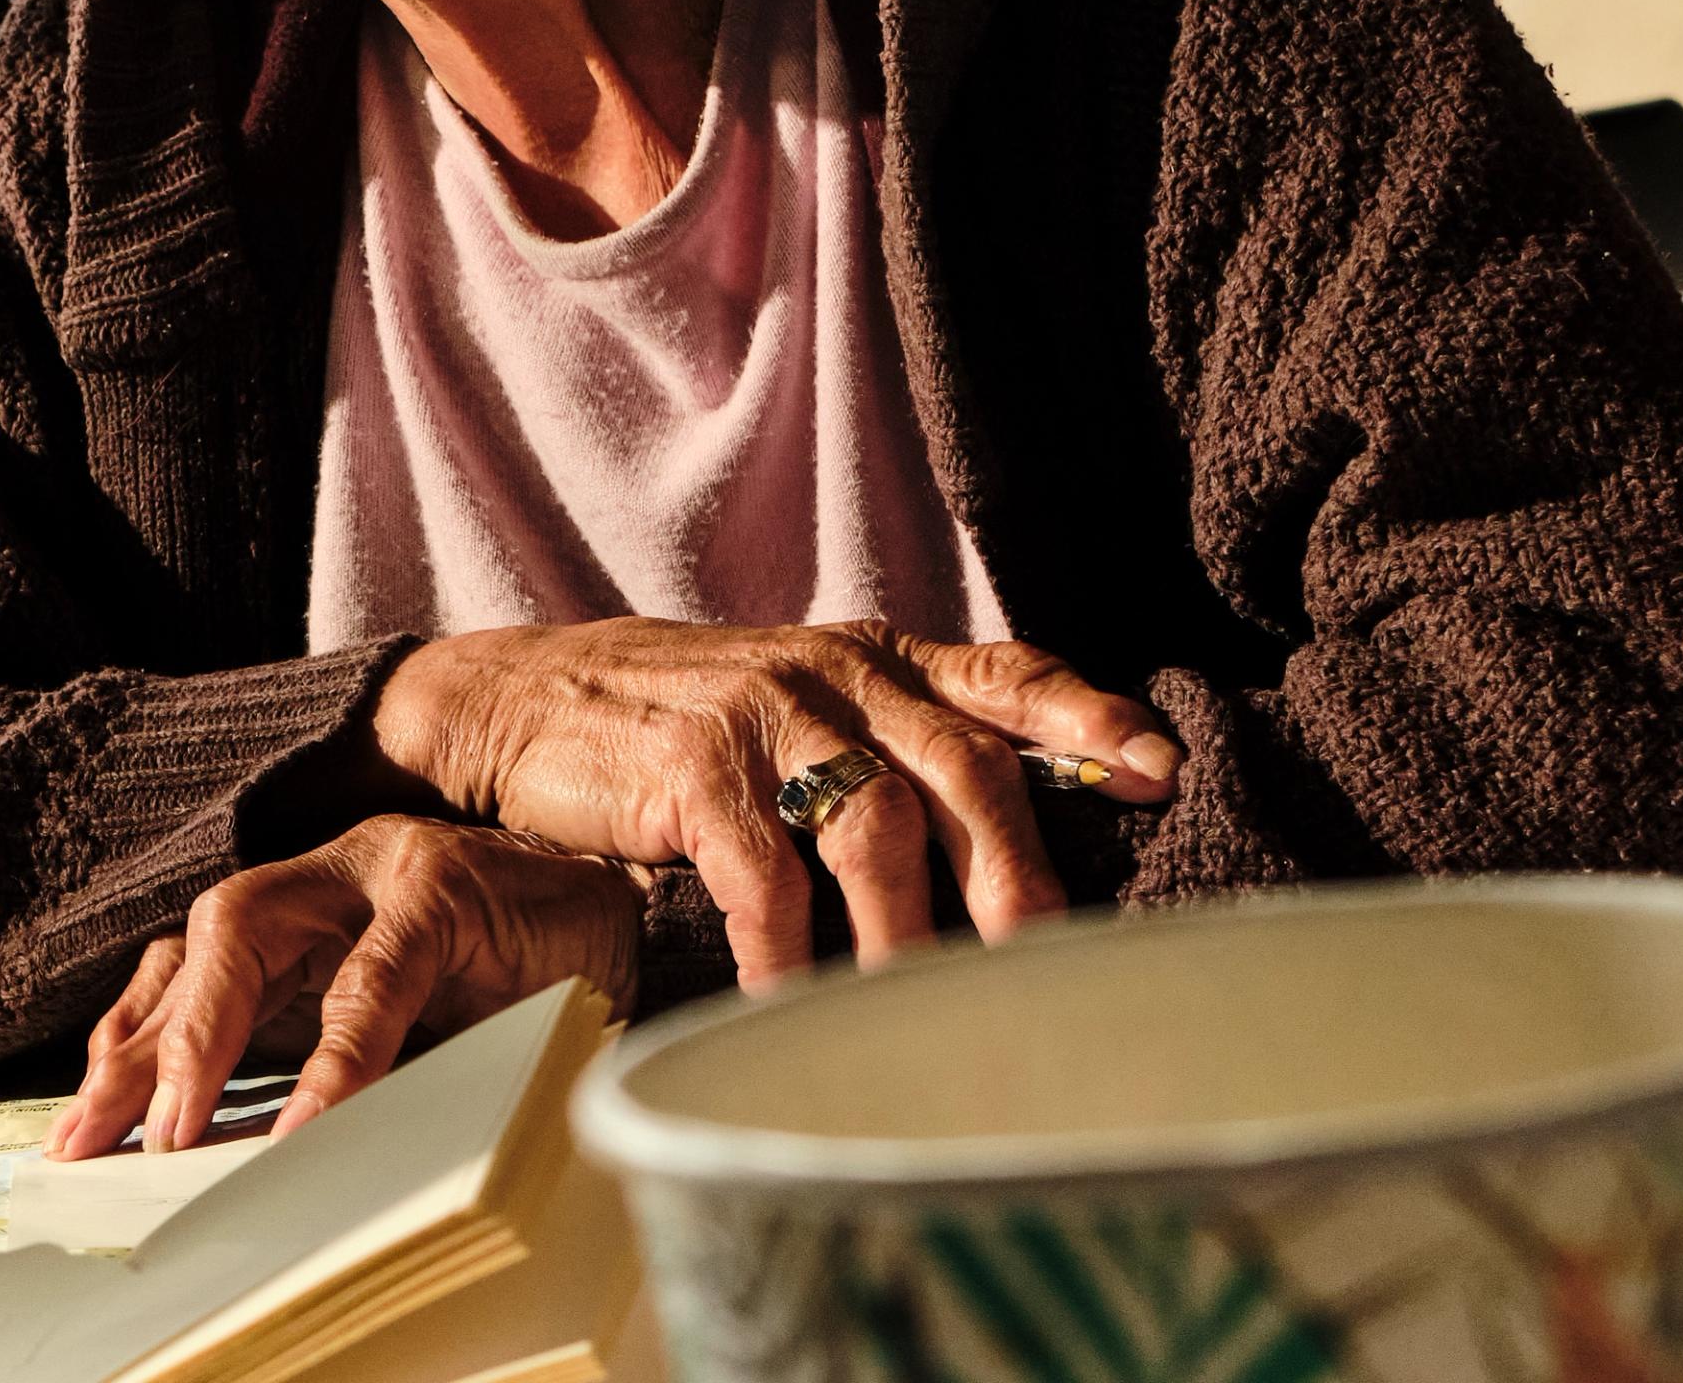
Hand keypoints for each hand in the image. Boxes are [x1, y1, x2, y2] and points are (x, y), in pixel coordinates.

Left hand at [46, 815, 642, 1160]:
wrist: (638, 924)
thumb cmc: (515, 980)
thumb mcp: (398, 1030)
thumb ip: (320, 1061)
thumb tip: (229, 1149)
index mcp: (309, 913)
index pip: (188, 964)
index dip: (126, 1041)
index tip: (76, 1131)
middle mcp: (328, 878)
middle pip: (198, 939)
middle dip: (138, 1040)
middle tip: (97, 1137)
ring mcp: (380, 869)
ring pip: (249, 929)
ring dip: (200, 1036)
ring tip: (174, 1131)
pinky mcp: (444, 886)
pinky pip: (372, 980)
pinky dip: (333, 1062)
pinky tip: (304, 1128)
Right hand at [369, 617, 1176, 989]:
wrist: (522, 701)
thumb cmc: (684, 725)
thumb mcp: (802, 708)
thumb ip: (897, 749)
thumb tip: (1018, 852)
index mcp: (878, 661)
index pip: (1006, 673)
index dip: (1088, 715)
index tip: (1161, 768)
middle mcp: (837, 675)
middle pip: (963, 766)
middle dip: (1021, 869)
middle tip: (1054, 962)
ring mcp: (765, 716)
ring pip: (875, 823)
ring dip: (913, 935)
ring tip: (932, 1021)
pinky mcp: (692, 768)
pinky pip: (764, 875)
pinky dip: (789, 955)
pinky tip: (794, 1013)